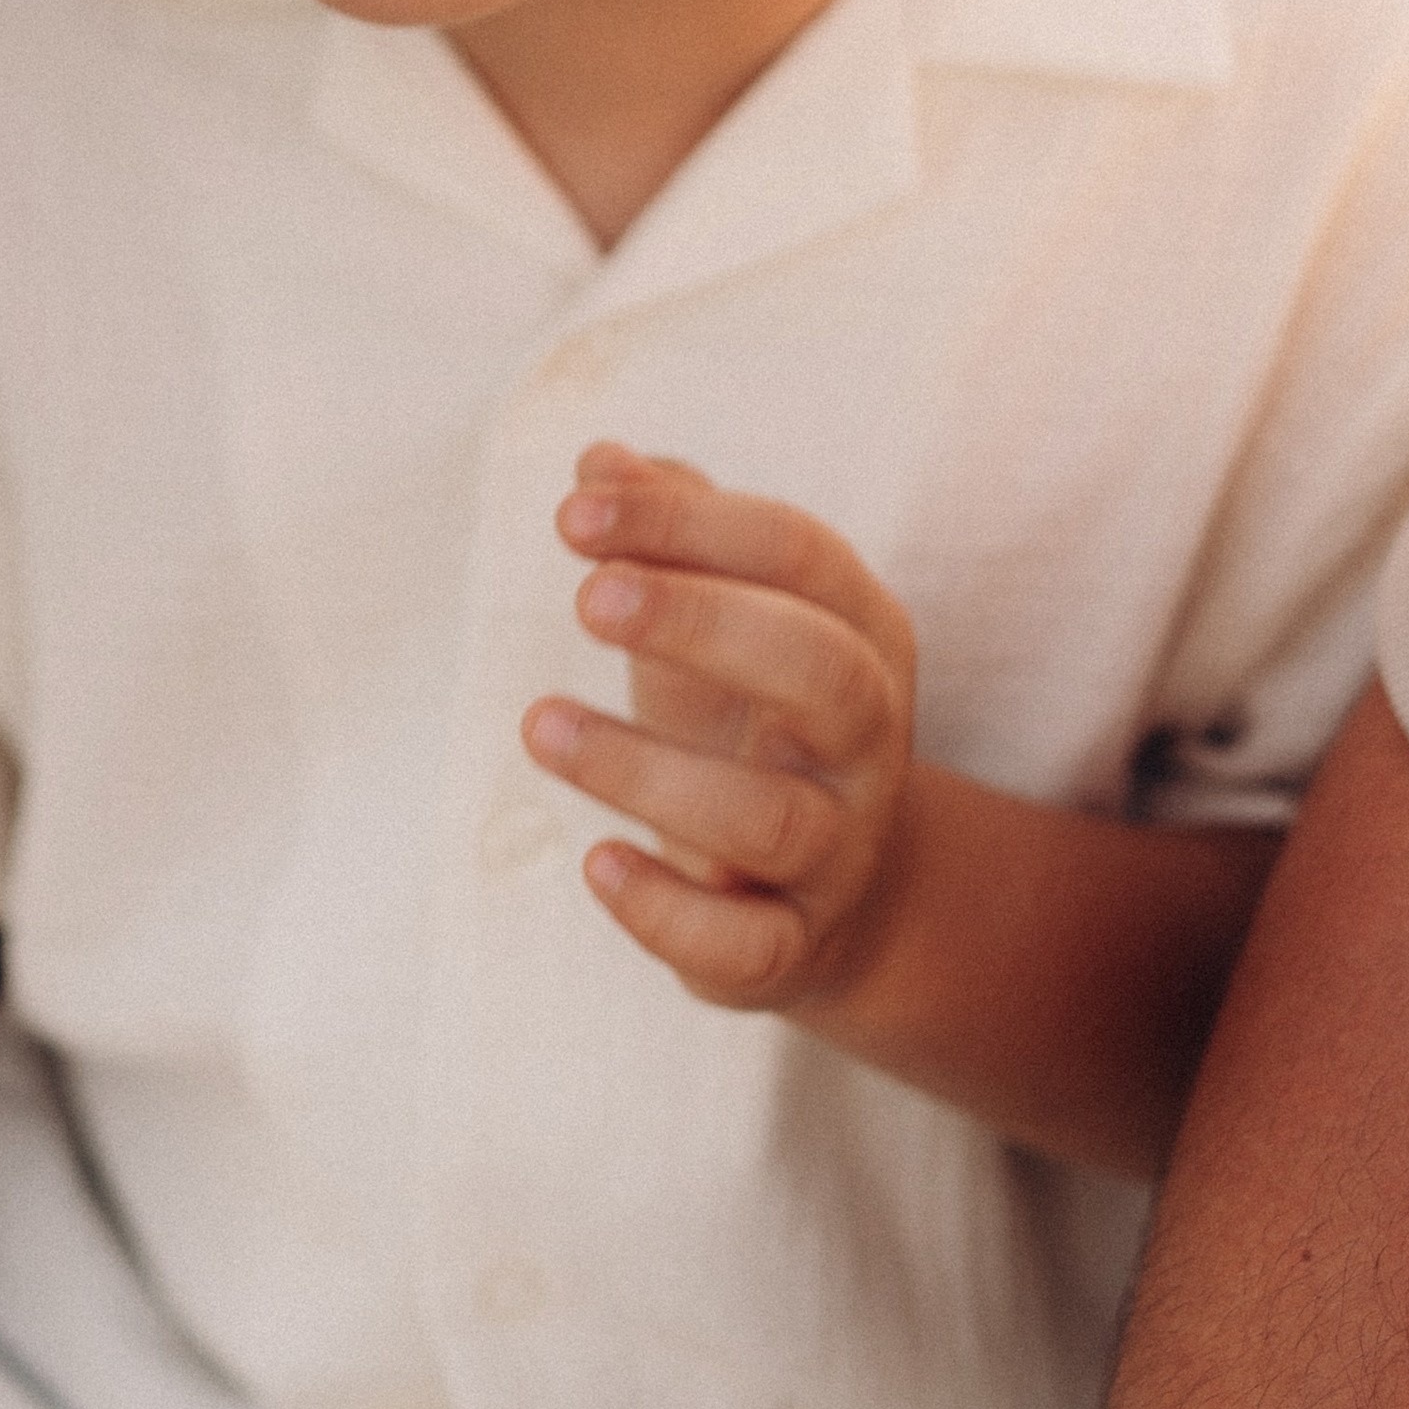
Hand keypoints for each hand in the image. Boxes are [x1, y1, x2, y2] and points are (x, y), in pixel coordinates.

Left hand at [521, 444, 918, 1016]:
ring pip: (768, 817)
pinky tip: (594, 863)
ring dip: (641, 769)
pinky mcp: (792, 948)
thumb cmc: (749, 718)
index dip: (685, 525)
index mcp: (863, 634)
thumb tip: (600, 460)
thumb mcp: (719, 614)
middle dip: (701, 624)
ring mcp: (840, 850)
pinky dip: (665, 910)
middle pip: (820, 671)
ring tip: (538, 724)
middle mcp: (870, 741)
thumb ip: (671, 530)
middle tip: (585, 600)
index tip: (570, 514)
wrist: (826, 895)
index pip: (797, 555)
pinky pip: (747, 944)